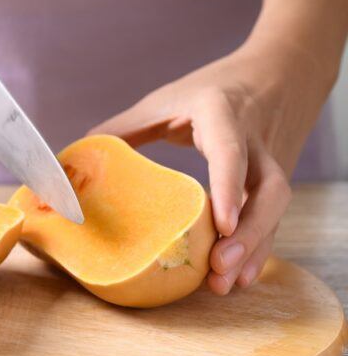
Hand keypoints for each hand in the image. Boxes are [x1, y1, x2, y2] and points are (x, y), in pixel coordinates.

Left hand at [89, 38, 335, 294]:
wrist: (279, 71)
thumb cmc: (213, 87)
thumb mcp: (166, 99)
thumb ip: (124, 127)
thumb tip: (77, 159)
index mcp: (222, 114)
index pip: (231, 152)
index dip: (227, 188)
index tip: (221, 226)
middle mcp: (255, 141)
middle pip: (268, 191)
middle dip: (248, 233)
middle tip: (218, 267)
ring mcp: (272, 163)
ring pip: (275, 210)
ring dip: (253, 250)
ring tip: (224, 284)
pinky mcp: (273, 182)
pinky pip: (272, 219)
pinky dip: (256, 250)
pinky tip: (237, 277)